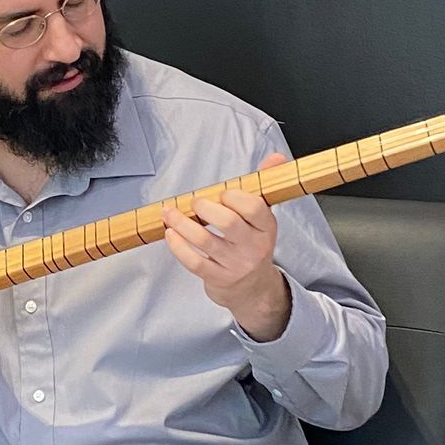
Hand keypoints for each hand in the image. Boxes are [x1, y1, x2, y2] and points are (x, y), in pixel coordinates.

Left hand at [162, 151, 292, 341]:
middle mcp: (254, 247)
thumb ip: (263, 184)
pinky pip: (194, 262)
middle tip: (194, 202)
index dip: (234, 197)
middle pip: (228, 223)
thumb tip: (276, 156)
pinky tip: (170, 234)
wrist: (252, 288)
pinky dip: (178, 246)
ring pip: (205, 241)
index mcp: (266, 227)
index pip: (254, 208)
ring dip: (182, 223)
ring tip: (169, 213)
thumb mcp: (262, 216)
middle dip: (205, 207)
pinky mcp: (218, 279)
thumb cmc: (251, 243)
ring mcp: (236, 265)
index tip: (222, 193)